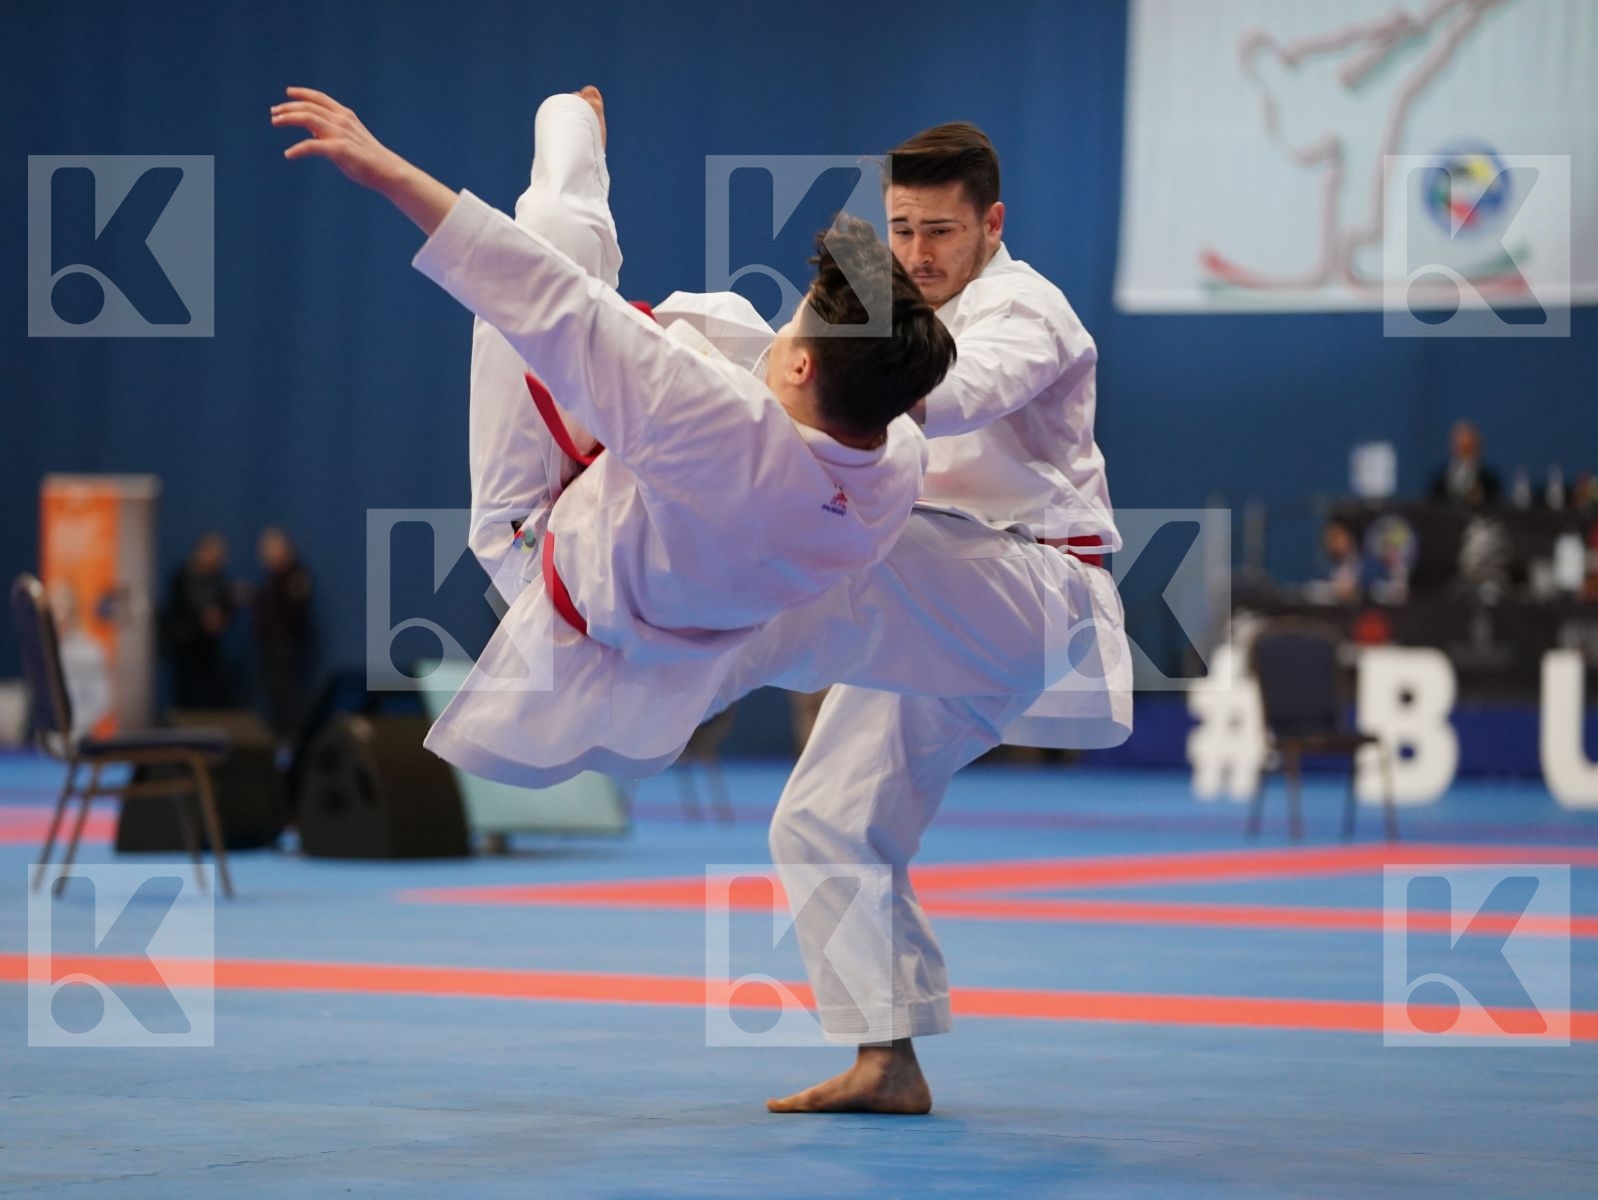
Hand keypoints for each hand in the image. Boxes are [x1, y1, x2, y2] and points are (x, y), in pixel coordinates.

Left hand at [271, 87, 406, 190]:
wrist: (389, 171)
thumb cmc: (369, 159)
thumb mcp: (350, 138)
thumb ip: (331, 131)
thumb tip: (312, 131)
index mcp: (346, 116)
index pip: (320, 98)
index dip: (302, 93)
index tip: (288, 93)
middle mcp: (341, 121)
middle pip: (308, 107)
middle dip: (288, 108)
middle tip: (274, 113)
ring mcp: (340, 134)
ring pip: (307, 118)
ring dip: (288, 119)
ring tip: (275, 122)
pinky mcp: (339, 150)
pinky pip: (311, 146)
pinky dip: (297, 149)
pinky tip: (288, 154)